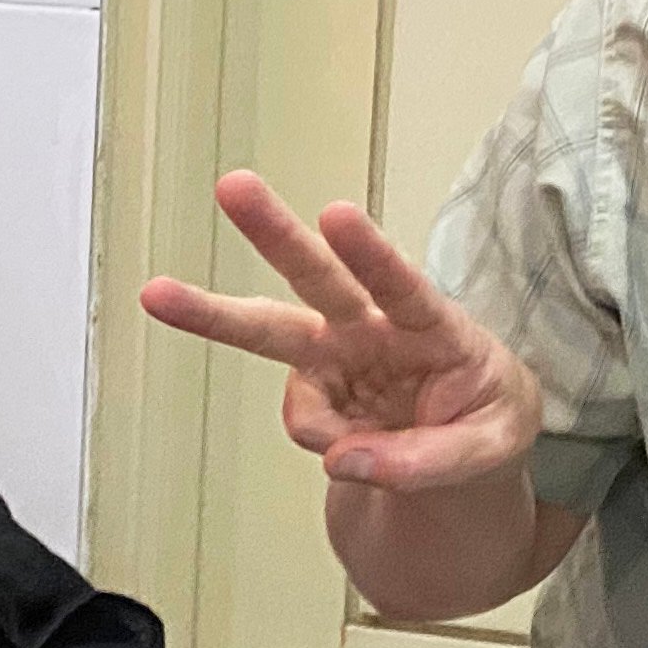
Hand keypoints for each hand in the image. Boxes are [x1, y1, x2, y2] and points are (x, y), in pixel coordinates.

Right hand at [139, 170, 542, 491]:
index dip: (370, 252)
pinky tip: (359, 446)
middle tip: (232, 187)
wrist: (472, 447)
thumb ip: (428, 459)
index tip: (335, 214)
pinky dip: (325, 440)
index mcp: (433, 324)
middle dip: (273, 232)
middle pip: (318, 276)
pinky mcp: (317, 388)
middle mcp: (375, 324)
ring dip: (213, 312)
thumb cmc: (488, 418)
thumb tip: (344, 460)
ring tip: (156, 294)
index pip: (402, 284)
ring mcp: (339, 354)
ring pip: (271, 328)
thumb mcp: (492, 447)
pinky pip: (304, 422)